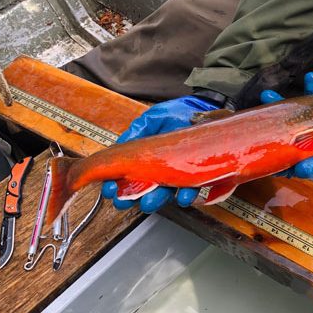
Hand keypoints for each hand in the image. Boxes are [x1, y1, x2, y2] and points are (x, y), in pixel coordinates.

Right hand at [102, 95, 218, 211]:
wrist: (203, 110)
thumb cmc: (177, 114)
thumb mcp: (153, 118)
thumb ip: (137, 130)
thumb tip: (121, 144)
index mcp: (144, 157)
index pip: (125, 174)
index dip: (115, 184)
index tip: (109, 189)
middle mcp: (158, 169)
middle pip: (141, 189)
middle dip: (131, 197)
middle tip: (124, 200)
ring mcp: (175, 174)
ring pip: (163, 194)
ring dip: (156, 200)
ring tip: (149, 202)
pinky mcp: (194, 176)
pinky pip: (190, 191)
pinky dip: (186, 196)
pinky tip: (182, 196)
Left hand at [261, 72, 312, 182]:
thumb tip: (298, 167)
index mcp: (304, 157)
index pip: (281, 153)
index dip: (267, 146)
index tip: (253, 138)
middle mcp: (306, 141)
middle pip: (283, 129)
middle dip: (270, 118)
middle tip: (259, 107)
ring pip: (297, 113)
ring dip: (285, 101)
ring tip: (270, 92)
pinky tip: (311, 76)